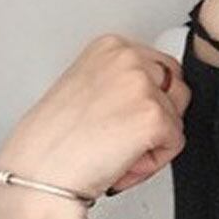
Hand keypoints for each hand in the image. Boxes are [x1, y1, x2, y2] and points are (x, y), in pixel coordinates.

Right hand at [0, 34, 188, 218]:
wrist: (41, 173)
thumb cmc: (56, 141)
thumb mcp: (89, 87)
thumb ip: (124, 81)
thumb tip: (157, 91)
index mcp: (111, 46)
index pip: (163, 69)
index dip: (150, 101)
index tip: (124, 118)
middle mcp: (128, 58)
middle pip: (178, 91)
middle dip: (158, 119)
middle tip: (121, 137)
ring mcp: (142, 86)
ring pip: (177, 120)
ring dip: (153, 142)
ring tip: (116, 149)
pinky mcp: (153, 117)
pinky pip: (175, 144)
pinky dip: (153, 162)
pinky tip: (121, 161)